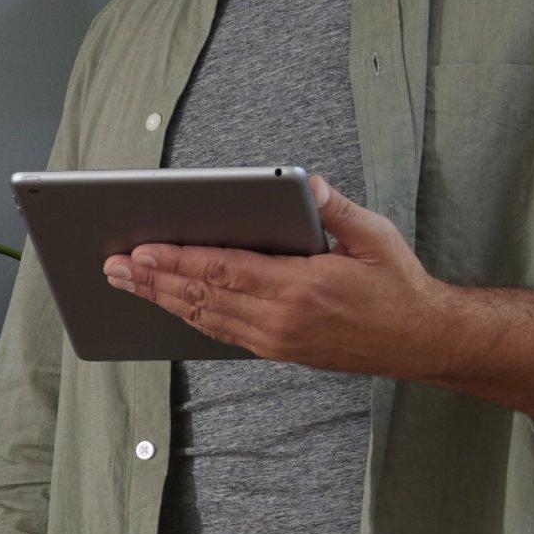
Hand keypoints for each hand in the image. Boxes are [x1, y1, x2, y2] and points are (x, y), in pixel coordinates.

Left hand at [102, 172, 458, 381]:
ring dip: (161, 299)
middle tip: (113, 266)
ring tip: (126, 282)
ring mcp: (275, 341)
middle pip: (202, 297)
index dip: (178, 260)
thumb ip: (334, 209)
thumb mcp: (375, 235)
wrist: (420, 340)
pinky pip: (220, 332)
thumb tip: (304, 182)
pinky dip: (187, 315)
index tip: (141, 250)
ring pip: (203, 318)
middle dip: (153, 280)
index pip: (224, 271)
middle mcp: (281, 321)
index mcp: (301, 289)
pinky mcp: (276, 351)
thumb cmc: (398, 285)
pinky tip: (165, 301)